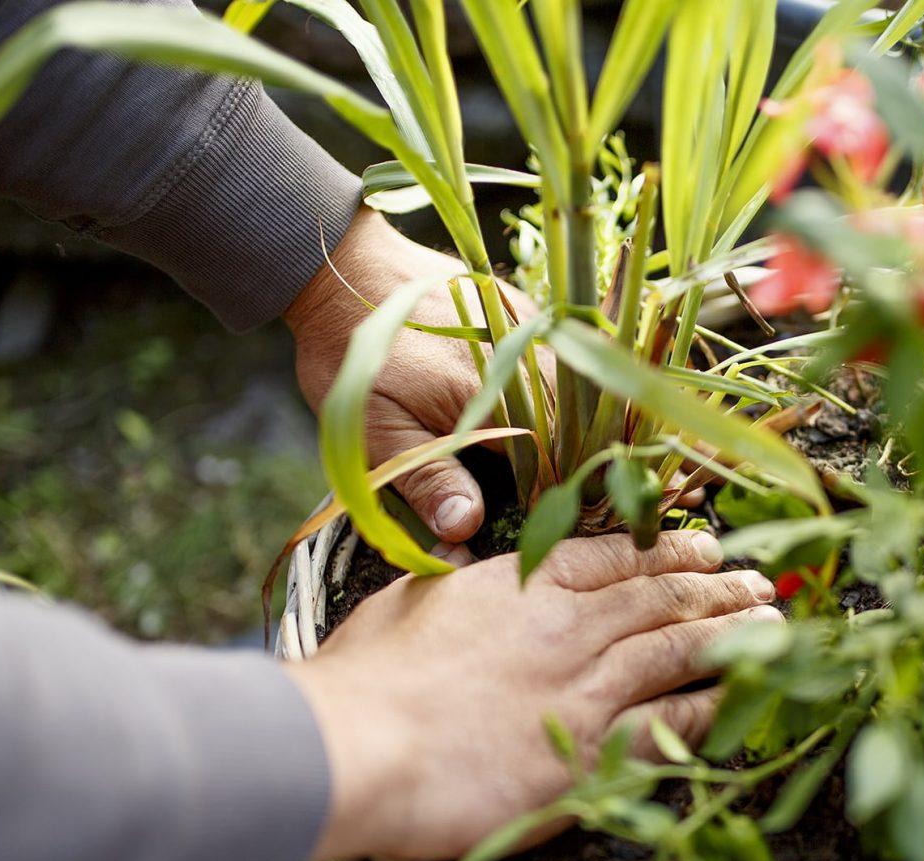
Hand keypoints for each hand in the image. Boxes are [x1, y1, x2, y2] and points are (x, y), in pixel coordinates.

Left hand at [284, 208, 549, 544]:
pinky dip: (563, 394)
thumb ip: (427, 480)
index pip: (552, 468)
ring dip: (568, 431)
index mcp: (494, 401)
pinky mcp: (527, 315)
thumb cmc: (358, 359)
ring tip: (547, 462)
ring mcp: (533, 333)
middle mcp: (527, 363)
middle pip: (575, 431)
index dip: (550, 502)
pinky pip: (565, 362)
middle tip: (544, 499)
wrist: (346, 270)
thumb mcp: (377, 431)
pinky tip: (543, 414)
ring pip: (577, 396)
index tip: (535, 524)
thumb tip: (466, 528)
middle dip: (567, 468)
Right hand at [287, 531, 781, 860]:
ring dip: (732, 634)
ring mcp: (587, 688)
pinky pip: (672, 723)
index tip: (703, 547)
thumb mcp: (408, 599)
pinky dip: (710, 704)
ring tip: (771, 624)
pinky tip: (739, 697)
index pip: (614, 555)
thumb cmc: (365, 679)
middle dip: (718, 586)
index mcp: (524, 582)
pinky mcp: (593, 753)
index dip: (668, 549)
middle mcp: (569, 626)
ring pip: (680, 649)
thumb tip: (461, 554)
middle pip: (662, 596)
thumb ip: (453, 580)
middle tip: (758, 582)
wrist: (358, 748)